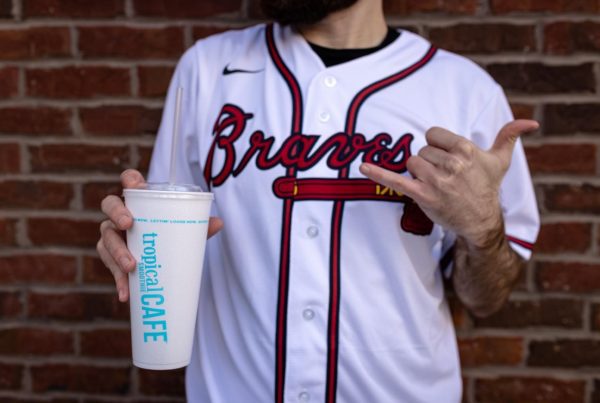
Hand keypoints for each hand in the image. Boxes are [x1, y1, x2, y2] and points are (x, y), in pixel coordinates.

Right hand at [96, 169, 223, 301]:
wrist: (158, 260)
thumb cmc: (170, 236)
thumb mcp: (184, 231)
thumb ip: (199, 226)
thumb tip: (219, 223)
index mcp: (139, 201)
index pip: (129, 181)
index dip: (130, 179)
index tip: (134, 185)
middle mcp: (120, 214)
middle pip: (109, 205)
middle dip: (116, 213)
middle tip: (128, 224)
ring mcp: (112, 235)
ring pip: (106, 238)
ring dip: (117, 252)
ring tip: (131, 266)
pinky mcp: (110, 257)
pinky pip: (108, 267)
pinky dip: (118, 281)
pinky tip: (125, 294)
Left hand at [359, 120, 538, 245]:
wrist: (480, 221)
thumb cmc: (486, 188)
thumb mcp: (500, 161)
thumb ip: (509, 136)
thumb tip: (530, 122)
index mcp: (466, 150)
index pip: (433, 134)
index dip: (438, 146)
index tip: (448, 158)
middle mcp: (451, 164)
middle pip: (421, 151)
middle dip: (430, 162)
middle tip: (445, 177)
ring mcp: (436, 181)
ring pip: (411, 163)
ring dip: (418, 173)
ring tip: (436, 185)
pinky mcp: (422, 196)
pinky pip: (395, 181)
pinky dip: (377, 174)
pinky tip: (363, 167)